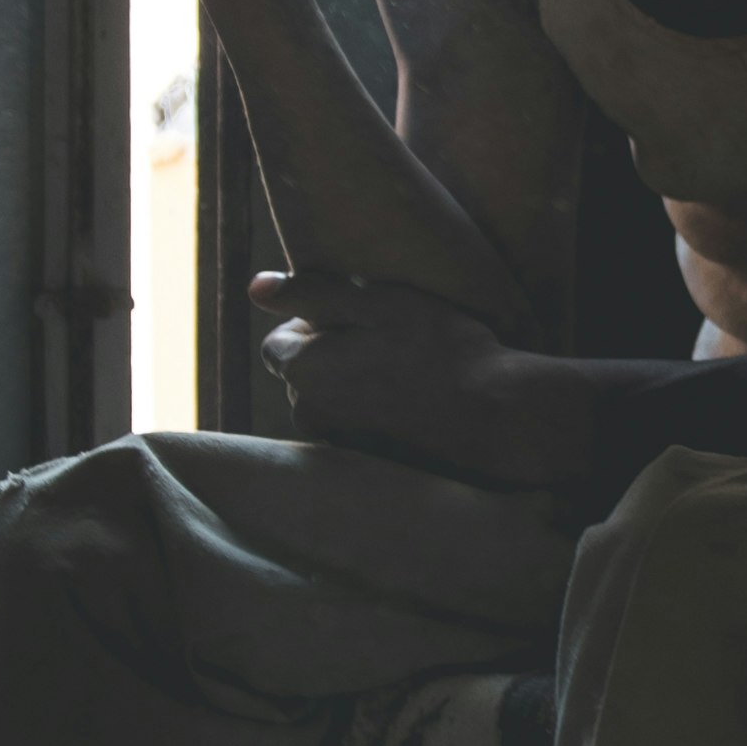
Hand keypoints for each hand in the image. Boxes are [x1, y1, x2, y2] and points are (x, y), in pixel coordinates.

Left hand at [251, 271, 585, 487]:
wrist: (491, 413)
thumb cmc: (437, 348)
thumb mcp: (376, 302)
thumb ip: (311, 292)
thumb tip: (254, 287)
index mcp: (302, 368)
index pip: (279, 340)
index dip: (314, 322)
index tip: (358, 317)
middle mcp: (308, 410)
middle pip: (302, 374)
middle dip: (329, 355)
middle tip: (384, 340)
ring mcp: (335, 439)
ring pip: (327, 400)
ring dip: (350, 383)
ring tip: (398, 370)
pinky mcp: (364, 458)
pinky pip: (352, 425)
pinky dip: (370, 410)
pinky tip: (407, 398)